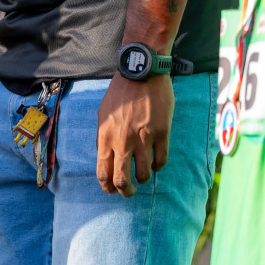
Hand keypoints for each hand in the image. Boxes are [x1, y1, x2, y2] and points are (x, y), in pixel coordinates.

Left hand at [96, 74, 172, 195]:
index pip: (103, 173)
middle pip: (122, 181)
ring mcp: (143, 139)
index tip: (112, 191)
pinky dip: (158, 166)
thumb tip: (106, 158)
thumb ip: (103, 137)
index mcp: (105, 137)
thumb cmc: (120, 93)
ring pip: (144, 174)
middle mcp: (122, 141)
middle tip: (131, 191)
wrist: (141, 72)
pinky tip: (157, 161)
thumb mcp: (103, 115)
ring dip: (144, 178)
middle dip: (127, 192)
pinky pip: (161, 161)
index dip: (108, 187)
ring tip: (145, 172)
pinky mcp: (161, 133)